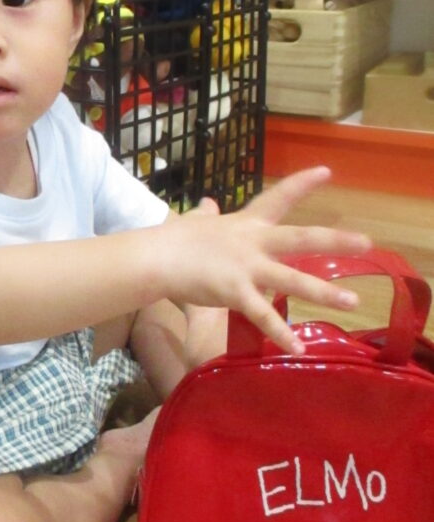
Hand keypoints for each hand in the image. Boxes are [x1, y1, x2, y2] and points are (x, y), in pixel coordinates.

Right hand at [158, 166, 370, 354]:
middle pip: (301, 238)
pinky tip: (297, 349)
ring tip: (352, 303)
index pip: (278, 198)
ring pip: (293, 279)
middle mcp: (253, 242)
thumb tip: (206, 204)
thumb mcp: (193, 221)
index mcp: (246, 224)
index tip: (327, 172)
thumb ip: (205, 215)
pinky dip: (280, 334)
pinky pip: (263, 315)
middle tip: (367, 243)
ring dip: (324, 293)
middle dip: (335, 240)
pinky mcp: (235, 292)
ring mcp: (247, 268)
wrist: (154, 257)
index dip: (303, 184)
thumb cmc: (172, 240)